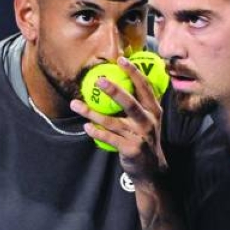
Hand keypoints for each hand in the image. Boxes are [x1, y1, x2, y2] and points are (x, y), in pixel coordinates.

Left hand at [70, 56, 167, 182]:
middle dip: (114, 90)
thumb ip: (139, 103)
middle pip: (130, 102)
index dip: (134, 72)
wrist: (152, 170)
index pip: (145, 87)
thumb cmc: (144, 138)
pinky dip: (97, 132)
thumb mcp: (149, 120)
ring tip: (76, 104)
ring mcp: (140, 136)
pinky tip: (86, 127)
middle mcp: (149, 121)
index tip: (121, 59)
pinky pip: (110, 138)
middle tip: (98, 80)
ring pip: (113, 122)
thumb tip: (120, 81)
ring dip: (92, 113)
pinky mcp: (132, 149)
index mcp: (154, 110)